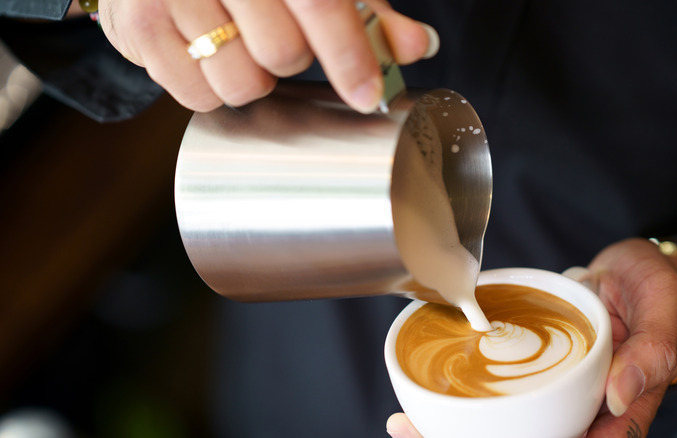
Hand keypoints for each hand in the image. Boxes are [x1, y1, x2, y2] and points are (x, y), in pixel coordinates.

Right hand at [97, 0, 437, 112]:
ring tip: (240, 43)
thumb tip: (417, 47)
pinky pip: (196, 97)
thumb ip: (368, 10)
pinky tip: (207, 51)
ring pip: (240, 85)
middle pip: (282, 55)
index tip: (368, 95)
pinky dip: (212, 88)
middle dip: (291, 59)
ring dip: (253, 79)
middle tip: (278, 37)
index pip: (320, 4)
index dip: (349, 56)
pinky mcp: (135, 26)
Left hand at [386, 238, 676, 437]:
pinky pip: (501, 390)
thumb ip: (652, 352)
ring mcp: (557, 392)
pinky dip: (464, 397)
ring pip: (510, 425)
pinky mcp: (536, 371)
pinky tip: (425, 398)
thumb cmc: (660, 290)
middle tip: (415, 431)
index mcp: (619, 409)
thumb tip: (619, 397)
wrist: (641, 269)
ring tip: (406, 423)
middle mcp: (584, 409)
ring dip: (459, 429)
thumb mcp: (665, 310)